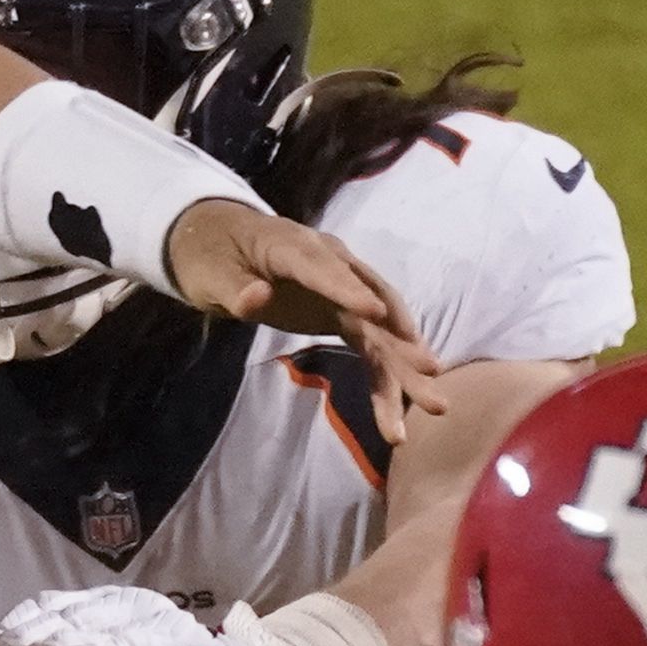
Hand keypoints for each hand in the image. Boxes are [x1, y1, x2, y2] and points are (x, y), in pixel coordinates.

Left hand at [163, 206, 442, 417]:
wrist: (224, 240)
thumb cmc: (214, 256)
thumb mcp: (211, 274)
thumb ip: (236, 289)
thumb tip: (257, 298)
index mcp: (295, 248)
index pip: (325, 271)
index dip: (350, 292)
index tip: (377, 316)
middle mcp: (332, 264)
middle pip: (372, 303)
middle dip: (402, 341)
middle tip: (431, 374)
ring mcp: (343, 287)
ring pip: (382, 328)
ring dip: (407, 366)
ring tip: (435, 404)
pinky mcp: (344, 309)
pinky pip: (372, 341)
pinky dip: (389, 368)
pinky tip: (408, 399)